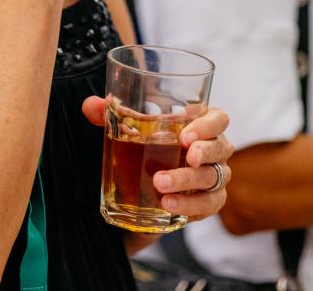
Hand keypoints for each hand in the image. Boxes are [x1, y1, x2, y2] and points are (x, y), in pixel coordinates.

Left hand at [81, 97, 233, 223]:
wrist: (143, 189)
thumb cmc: (145, 148)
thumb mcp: (128, 130)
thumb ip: (110, 115)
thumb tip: (90, 106)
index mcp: (200, 125)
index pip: (218, 118)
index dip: (208, 125)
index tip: (186, 135)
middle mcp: (213, 149)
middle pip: (222, 147)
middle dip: (205, 153)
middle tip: (188, 157)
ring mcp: (213, 177)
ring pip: (213, 178)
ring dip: (188, 182)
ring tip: (161, 186)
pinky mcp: (207, 202)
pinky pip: (209, 205)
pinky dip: (190, 205)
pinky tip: (169, 205)